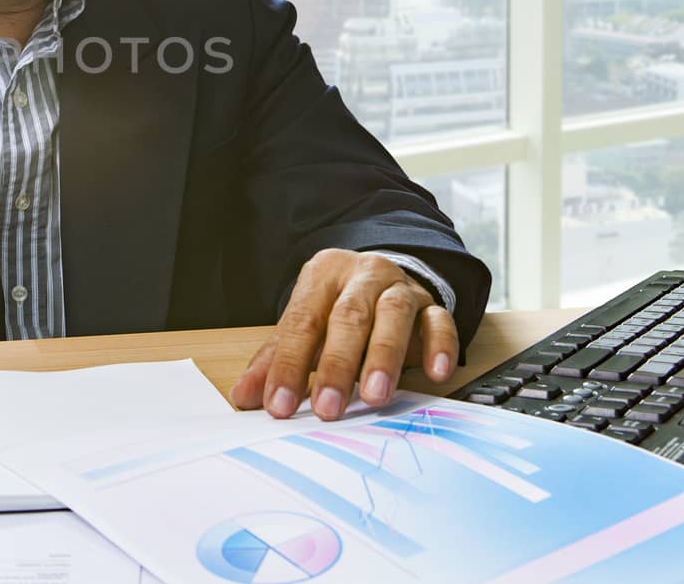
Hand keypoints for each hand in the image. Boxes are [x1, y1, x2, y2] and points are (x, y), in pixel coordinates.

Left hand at [229, 249, 457, 420]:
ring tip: (374, 396)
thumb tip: (243, 397)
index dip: (289, 365)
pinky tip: (435, 373)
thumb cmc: (335, 309)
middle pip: (348, 317)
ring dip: (383, 357)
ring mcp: (400, 287)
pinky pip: (440, 321)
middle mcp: (361, 275)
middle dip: (336, 366)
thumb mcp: (304, 327)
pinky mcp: (432, 305)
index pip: (302, 322)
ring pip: (394, 315)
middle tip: (328, 408)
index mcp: (322, 276)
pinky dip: (439, 346)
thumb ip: (275, 360)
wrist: (381, 278)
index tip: (279, 405)